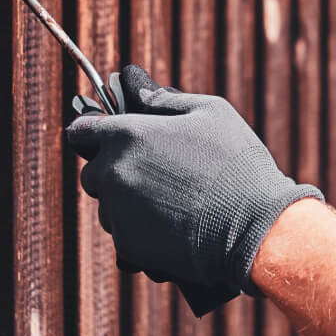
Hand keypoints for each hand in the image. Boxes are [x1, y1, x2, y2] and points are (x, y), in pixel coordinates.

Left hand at [66, 65, 323, 293]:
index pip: (80, 130)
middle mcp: (113, 173)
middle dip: (113, 169)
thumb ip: (163, 99)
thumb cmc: (235, 163)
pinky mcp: (130, 248)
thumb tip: (135, 87)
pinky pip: (123, 236)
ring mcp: (118, 213)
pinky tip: (173, 225)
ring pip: (108, 206)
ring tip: (170, 201)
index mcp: (127, 134)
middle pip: (92, 172)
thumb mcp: (209, 111)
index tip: (107, 134)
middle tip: (153, 170)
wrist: (255, 229)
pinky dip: (140, 231)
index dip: (92, 130)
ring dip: (127, 202)